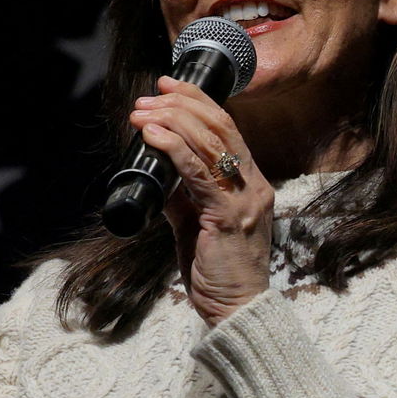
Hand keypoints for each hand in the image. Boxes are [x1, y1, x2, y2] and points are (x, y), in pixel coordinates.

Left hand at [129, 76, 272, 325]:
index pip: (228, 129)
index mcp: (250, 183)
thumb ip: (184, 196)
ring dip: (171, 121)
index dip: (198, 102)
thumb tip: (160, 171)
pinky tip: (153, 136)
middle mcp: (253, 184)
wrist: (236, 309)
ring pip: (209, 143)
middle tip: (151, 95)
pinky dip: (173, 148)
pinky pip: (198, 172)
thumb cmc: (220, 271)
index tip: (168, 88)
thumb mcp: (197, 224)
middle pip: (220, 126)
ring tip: (142, 113)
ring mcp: (244, 198)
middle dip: (182, 103)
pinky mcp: (229, 215)